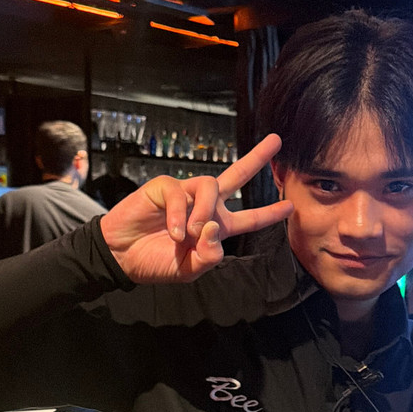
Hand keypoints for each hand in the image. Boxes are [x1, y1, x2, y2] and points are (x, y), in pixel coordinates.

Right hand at [100, 134, 293, 282]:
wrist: (122, 257)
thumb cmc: (155, 262)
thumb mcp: (189, 270)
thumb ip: (208, 256)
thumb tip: (214, 229)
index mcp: (216, 227)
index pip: (248, 218)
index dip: (269, 213)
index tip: (290, 206)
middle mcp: (205, 206)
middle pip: (236, 177)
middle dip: (256, 158)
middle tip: (277, 141)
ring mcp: (186, 194)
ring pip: (211, 186)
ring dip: (204, 211)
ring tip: (191, 233)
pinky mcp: (165, 187)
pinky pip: (180, 193)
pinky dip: (179, 215)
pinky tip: (173, 231)